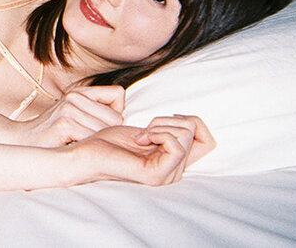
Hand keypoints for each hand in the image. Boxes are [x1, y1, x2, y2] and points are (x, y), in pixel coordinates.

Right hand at [13, 85, 124, 147]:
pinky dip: (87, 149)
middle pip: (117, 117)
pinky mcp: (65, 123)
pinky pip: (93, 138)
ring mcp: (69, 108)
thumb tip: (125, 120)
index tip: (100, 125)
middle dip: (107, 133)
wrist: (20, 141)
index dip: (115, 113)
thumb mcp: (74, 115)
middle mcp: (75, 95)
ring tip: (78, 144)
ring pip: (107, 130)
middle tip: (86, 140)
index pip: (118, 94)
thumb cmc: (52, 135)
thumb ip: (96, 112)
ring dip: (96, 143)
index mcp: (80, 91)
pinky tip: (72, 147)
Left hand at [73, 115, 214, 185]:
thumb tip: (192, 124)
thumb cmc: (110, 141)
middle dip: (168, 120)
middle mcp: (175, 172)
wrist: (86, 152)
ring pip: (186, 135)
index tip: (164, 119)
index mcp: (174, 162)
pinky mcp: (156, 175)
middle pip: (195, 132)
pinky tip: (139, 138)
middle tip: (144, 129)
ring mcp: (166, 176)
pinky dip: (158, 132)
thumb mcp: (147, 130)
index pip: (209, 141)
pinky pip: (176, 145)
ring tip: (140, 135)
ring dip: (160, 124)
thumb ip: (170, 130)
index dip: (193, 122)